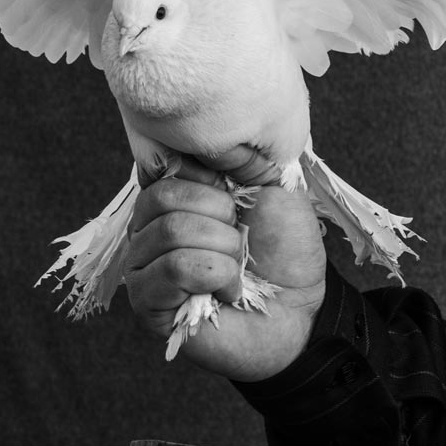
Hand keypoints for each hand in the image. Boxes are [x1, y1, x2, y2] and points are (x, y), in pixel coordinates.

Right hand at [125, 156, 326, 380]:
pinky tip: (226, 291)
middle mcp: (149, 227)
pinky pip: (172, 270)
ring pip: (170, 232)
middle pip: (163, 197)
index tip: (238, 201)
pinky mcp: (147, 304)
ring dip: (223, 250)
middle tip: (239, 240)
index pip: (167, 165)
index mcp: (174, 196)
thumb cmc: (285, 249)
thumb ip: (239, 157)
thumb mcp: (273, 186)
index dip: (212, 181)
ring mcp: (143, 266)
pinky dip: (216, 276)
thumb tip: (203, 138)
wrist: (302, 307)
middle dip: (220, 216)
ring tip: (236, 268)